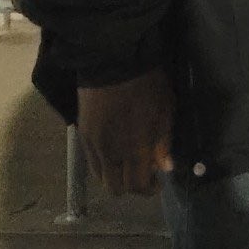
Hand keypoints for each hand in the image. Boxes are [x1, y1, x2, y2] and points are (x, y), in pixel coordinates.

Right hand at [77, 70, 175, 196]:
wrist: (112, 60)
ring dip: (115, 175)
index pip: (137, 185)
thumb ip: (163, 142)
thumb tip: (165, 167)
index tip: (159, 180)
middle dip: (131, 185)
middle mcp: (109, 153)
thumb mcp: (165, 110)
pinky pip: (91, 160)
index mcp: (134, 149)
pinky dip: (104, 162)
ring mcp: (92, 145)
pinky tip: (115, 148)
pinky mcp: (82, 133)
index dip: (149, 188)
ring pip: (100, 177)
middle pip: (116, 188)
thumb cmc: (146, 84)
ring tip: (128, 160)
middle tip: (144, 171)